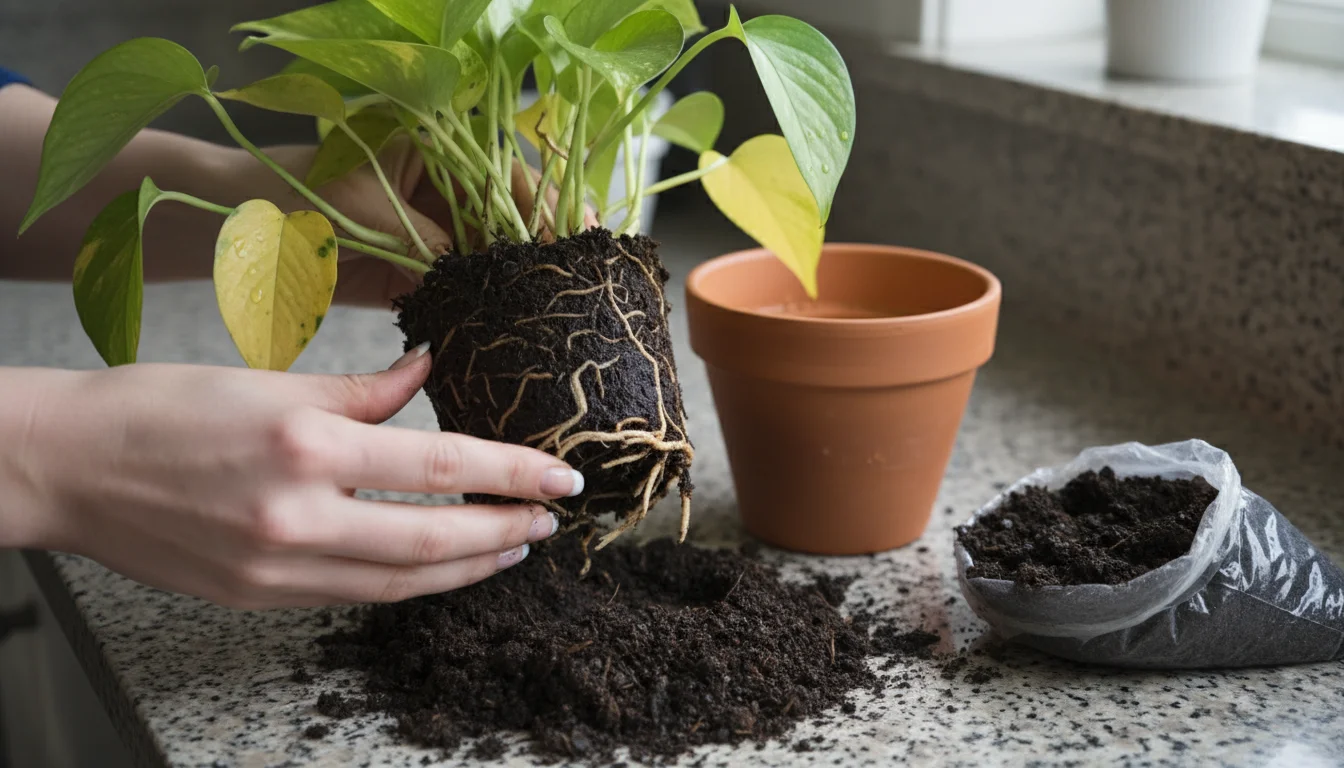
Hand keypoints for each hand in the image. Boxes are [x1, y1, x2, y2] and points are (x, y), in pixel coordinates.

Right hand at [1, 346, 584, 608]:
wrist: (66, 467)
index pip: (440, 467)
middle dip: (504, 532)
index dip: (512, 475)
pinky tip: (438, 569)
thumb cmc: (159, 407)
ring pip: (400, 582)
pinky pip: (355, 596)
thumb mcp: (267, 378)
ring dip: (467, 569)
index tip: (561, 479)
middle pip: (433, 541)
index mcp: (305, 445)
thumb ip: (361, 389)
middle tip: (549, 520)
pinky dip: (408, 585)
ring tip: (510, 547)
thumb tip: (427, 373)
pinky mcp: (259, 598)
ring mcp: (277, 568)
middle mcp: (297, 516)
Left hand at [257, 141, 598, 308]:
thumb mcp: (368, 215)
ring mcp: (430, 231)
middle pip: (510, 218)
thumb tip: (486, 277)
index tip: (578, 234)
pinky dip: (480, 305)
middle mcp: (442, 189)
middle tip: (574, 279)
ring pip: (490, 257)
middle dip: (540, 248)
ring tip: (550, 307)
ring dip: (515, 281)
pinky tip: (507, 322)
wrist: (232, 232)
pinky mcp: (414, 271)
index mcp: (436, 149)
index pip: (508, 175)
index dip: (548, 205)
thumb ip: (430, 245)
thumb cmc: (291, 196)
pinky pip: (460, 287)